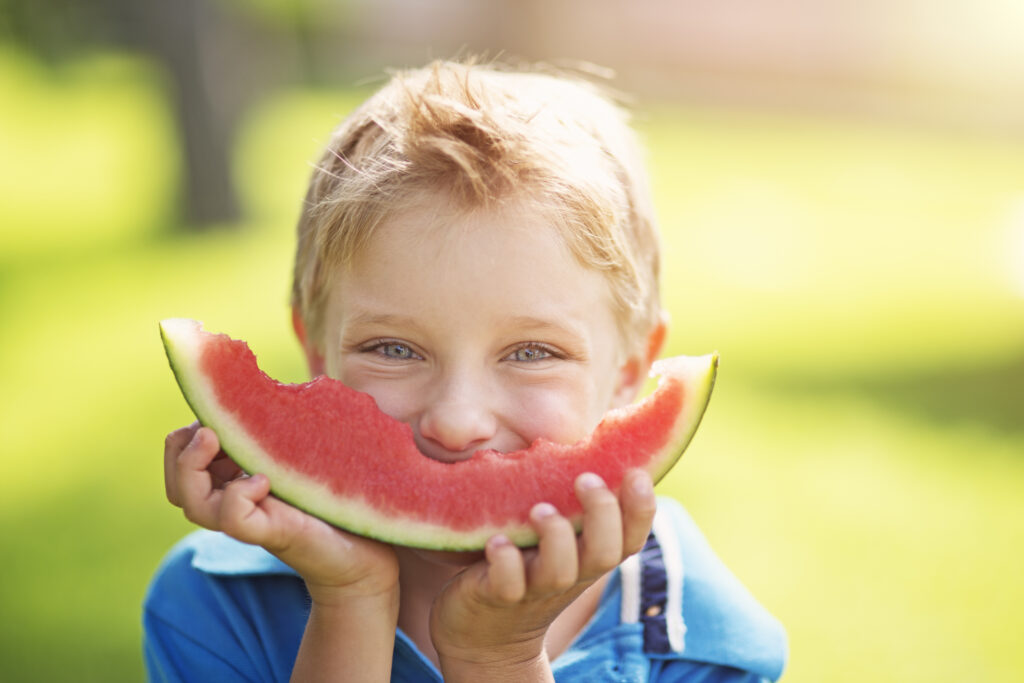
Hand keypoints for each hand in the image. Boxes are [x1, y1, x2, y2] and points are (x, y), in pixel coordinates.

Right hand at [163, 422, 398, 602]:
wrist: (372, 547)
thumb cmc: (340, 492)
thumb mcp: (305, 447)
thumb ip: (280, 422)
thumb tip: (261, 378)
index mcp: (238, 478)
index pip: (184, 460)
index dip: (184, 436)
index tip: (212, 409)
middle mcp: (236, 501)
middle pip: (176, 483)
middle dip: (180, 450)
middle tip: (210, 429)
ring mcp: (251, 519)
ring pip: (191, 502)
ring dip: (193, 466)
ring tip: (214, 437)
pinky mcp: (272, 533)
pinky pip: (232, 518)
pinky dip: (237, 496)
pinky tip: (263, 480)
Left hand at [428, 469, 656, 680]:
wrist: (482, 631)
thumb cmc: (525, 567)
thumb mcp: (557, 537)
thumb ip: (572, 503)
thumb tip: (592, 436)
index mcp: (588, 554)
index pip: (631, 536)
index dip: (642, 508)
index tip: (637, 473)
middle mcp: (570, 572)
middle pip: (605, 551)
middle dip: (601, 514)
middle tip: (585, 479)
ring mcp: (534, 587)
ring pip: (560, 570)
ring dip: (555, 537)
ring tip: (539, 510)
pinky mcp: (497, 597)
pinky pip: (507, 585)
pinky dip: (505, 563)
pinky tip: (497, 542)